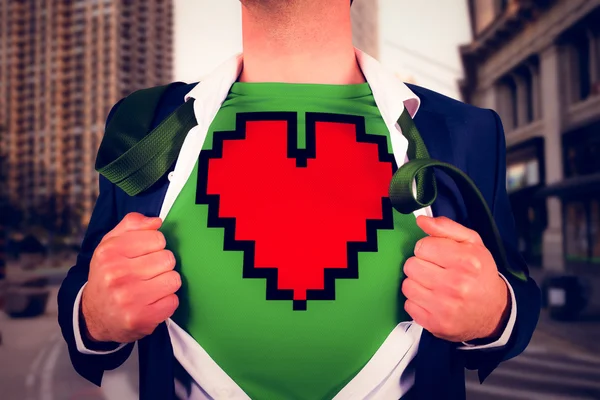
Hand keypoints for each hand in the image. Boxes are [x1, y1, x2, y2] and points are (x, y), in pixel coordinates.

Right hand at [81, 212, 180, 343]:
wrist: (93, 316)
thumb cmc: (107, 275)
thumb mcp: (110, 244)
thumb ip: (132, 225)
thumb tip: (156, 222)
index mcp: (109, 253)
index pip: (157, 238)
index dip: (155, 246)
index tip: (144, 255)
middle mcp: (117, 275)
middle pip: (168, 258)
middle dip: (162, 265)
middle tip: (147, 273)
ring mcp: (129, 299)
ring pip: (174, 279)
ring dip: (166, 283)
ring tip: (150, 287)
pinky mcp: (142, 318)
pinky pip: (173, 301)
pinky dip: (166, 302)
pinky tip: (151, 302)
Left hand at [402, 216, 509, 342]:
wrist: (495, 312)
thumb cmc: (480, 274)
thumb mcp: (472, 244)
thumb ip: (446, 227)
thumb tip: (421, 220)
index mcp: (466, 261)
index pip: (422, 246)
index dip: (428, 249)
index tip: (438, 256)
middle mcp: (456, 284)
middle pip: (411, 265)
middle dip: (421, 266)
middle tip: (435, 271)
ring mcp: (444, 307)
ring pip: (407, 285)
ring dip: (417, 284)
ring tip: (433, 286)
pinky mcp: (435, 324)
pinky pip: (408, 305)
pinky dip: (417, 302)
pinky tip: (432, 300)